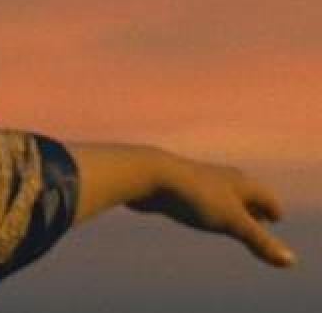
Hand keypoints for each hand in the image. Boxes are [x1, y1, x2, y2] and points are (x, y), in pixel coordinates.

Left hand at [128, 153, 296, 267]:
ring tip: (228, 215)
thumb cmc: (193, 196)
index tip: (275, 218)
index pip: (264, 196)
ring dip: (228, 203)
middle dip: (253, 204)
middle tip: (261, 216)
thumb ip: (259, 240)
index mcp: (239, 182)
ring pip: (218, 192)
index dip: (271, 208)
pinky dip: (203, 205)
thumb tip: (289, 261)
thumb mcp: (231, 221)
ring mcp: (197, 180)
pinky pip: (194, 196)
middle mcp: (220, 177)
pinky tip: (192, 209)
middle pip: (243, 191)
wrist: (147, 174)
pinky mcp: (175, 188)